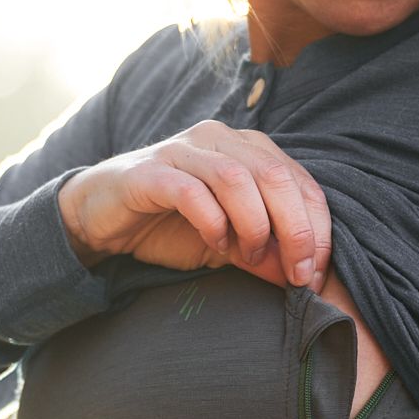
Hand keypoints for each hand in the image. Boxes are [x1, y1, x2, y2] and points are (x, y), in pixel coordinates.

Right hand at [57, 119, 331, 290]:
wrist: (102, 218)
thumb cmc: (168, 225)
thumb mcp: (228, 244)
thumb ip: (264, 254)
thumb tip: (304, 279)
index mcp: (247, 149)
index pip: (300, 182)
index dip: (317, 229)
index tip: (315, 273)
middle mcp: (218, 140)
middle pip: (275, 176)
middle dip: (296, 230)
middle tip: (297, 274)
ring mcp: (182, 151)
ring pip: (237, 179)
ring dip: (254, 225)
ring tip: (251, 256)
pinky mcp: (150, 172)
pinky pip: (191, 192)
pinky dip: (212, 221)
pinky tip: (216, 243)